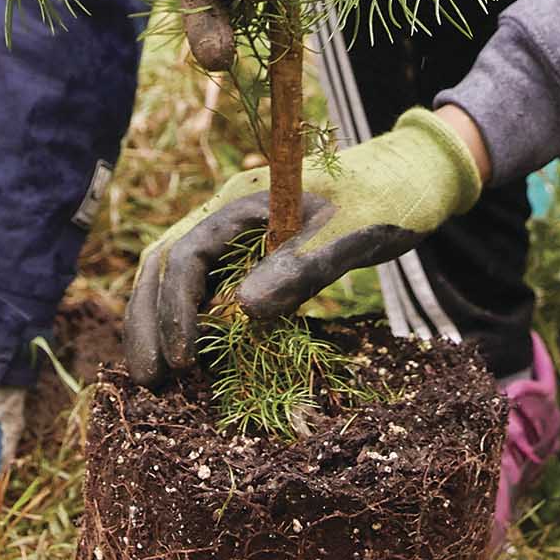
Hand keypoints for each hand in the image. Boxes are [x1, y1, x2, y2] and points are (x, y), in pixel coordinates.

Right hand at [123, 105, 483, 376]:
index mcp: (243, 200)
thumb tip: (244, 310)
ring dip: (160, 322)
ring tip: (155, 378)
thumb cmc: (386, 200)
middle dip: (149, 320)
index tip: (182, 359)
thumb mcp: (351, 234)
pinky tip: (192, 359)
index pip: (187, 252)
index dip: (177, 308)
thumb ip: (301, 267)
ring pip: (177, 275)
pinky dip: (191, 321)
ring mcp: (236, 233)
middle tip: (147, 380)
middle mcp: (228, 213)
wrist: (413, 179)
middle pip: (165, 263)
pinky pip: (207, 287)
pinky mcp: (252, 254)